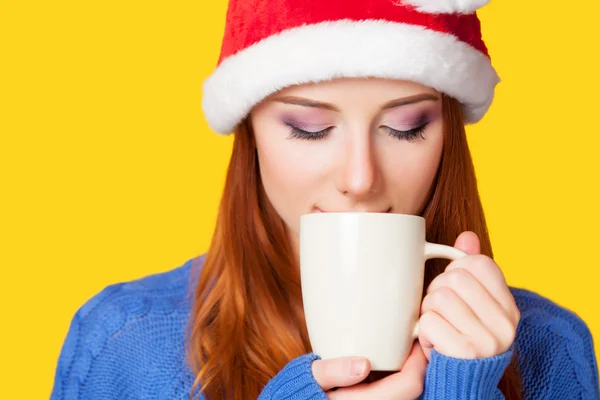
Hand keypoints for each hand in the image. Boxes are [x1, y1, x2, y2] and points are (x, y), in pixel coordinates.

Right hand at [311, 342, 426, 398]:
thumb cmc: (301, 392)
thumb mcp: (311, 378)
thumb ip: (332, 371)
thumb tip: (363, 364)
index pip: (411, 384)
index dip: (420, 360)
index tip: (416, 337)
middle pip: (415, 388)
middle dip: (419, 362)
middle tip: (415, 337)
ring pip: (407, 391)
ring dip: (410, 370)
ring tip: (406, 345)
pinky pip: (396, 392)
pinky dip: (399, 377)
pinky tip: (391, 361)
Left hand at [418, 231, 519, 359]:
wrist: (463, 383)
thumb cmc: (463, 336)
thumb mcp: (473, 303)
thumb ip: (472, 269)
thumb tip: (466, 236)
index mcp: (509, 307)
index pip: (479, 263)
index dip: (457, 269)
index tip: (455, 288)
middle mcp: (505, 324)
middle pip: (454, 278)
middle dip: (437, 290)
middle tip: (441, 310)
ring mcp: (487, 340)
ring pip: (438, 297)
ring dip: (427, 310)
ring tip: (437, 325)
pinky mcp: (464, 353)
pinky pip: (428, 322)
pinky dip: (422, 331)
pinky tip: (432, 341)